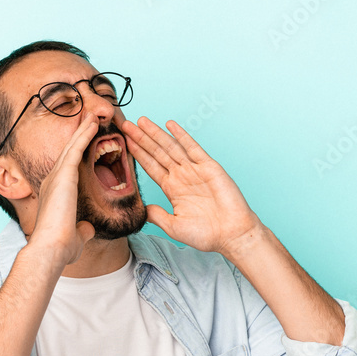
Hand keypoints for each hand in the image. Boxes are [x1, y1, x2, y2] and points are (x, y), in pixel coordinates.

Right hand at [28, 113, 97, 266]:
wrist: (50, 249)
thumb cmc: (60, 247)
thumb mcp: (75, 237)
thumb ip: (81, 230)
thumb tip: (86, 230)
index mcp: (55, 193)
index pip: (69, 167)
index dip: (77, 153)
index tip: (87, 143)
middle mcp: (53, 181)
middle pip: (68, 152)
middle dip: (79, 135)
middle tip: (89, 118)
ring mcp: (57, 176)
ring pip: (72, 146)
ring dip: (83, 129)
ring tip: (92, 115)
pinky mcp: (64, 175)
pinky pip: (76, 149)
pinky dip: (84, 135)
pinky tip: (93, 124)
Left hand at [121, 116, 261, 253]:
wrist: (231, 234)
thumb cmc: (206, 234)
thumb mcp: (174, 226)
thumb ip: (157, 216)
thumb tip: (142, 208)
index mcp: (172, 189)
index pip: (151, 167)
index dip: (138, 154)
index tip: (125, 142)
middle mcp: (181, 176)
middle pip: (157, 153)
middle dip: (142, 139)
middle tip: (127, 124)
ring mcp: (194, 170)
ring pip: (171, 147)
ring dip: (156, 134)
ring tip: (141, 122)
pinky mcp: (209, 167)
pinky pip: (192, 148)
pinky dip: (181, 136)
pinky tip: (170, 125)